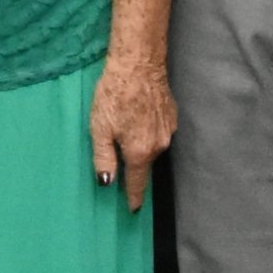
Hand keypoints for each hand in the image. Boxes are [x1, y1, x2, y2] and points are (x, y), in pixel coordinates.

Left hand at [91, 59, 174, 206]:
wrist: (139, 63)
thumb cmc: (115, 94)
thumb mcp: (100, 129)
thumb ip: (104, 159)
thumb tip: (107, 183)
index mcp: (140, 152)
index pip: (137, 183)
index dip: (134, 197)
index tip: (134, 210)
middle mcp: (159, 145)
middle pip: (144, 164)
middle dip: (133, 164)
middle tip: (120, 154)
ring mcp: (169, 130)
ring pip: (152, 147)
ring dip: (141, 144)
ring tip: (126, 127)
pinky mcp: (172, 116)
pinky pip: (159, 132)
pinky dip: (148, 130)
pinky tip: (138, 115)